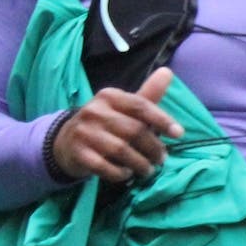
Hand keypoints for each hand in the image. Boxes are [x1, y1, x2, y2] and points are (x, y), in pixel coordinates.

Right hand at [52, 68, 182, 183]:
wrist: (66, 142)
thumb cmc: (104, 123)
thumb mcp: (123, 107)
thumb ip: (147, 95)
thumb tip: (167, 72)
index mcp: (109, 96)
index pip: (140, 106)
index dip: (162, 120)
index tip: (179, 134)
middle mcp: (95, 111)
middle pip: (134, 130)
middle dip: (153, 148)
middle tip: (161, 159)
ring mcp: (85, 132)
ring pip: (121, 150)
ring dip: (140, 163)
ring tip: (148, 170)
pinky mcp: (78, 153)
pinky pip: (105, 167)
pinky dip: (120, 173)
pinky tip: (127, 174)